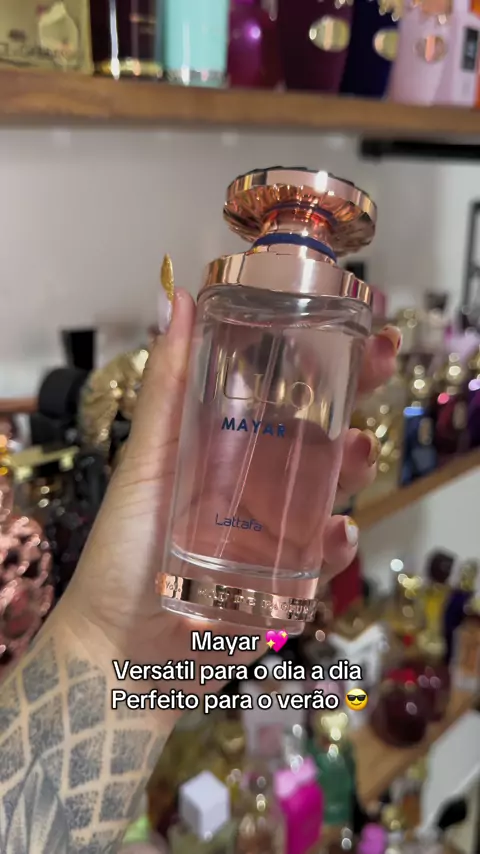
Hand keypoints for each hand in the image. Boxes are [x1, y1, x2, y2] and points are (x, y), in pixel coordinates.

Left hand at [62, 290, 397, 708]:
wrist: (123, 653)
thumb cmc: (124, 553)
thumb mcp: (146, 462)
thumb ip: (166, 388)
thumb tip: (176, 299)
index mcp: (222, 447)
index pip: (277, 392)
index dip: (316, 357)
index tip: (349, 321)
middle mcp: (253, 483)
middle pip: (316, 432)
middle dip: (354, 396)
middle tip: (381, 364)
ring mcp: (273, 530)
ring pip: (331, 487)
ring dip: (356, 464)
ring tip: (358, 451)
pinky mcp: (285, 577)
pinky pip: (324, 552)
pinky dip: (337, 540)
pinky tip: (336, 531)